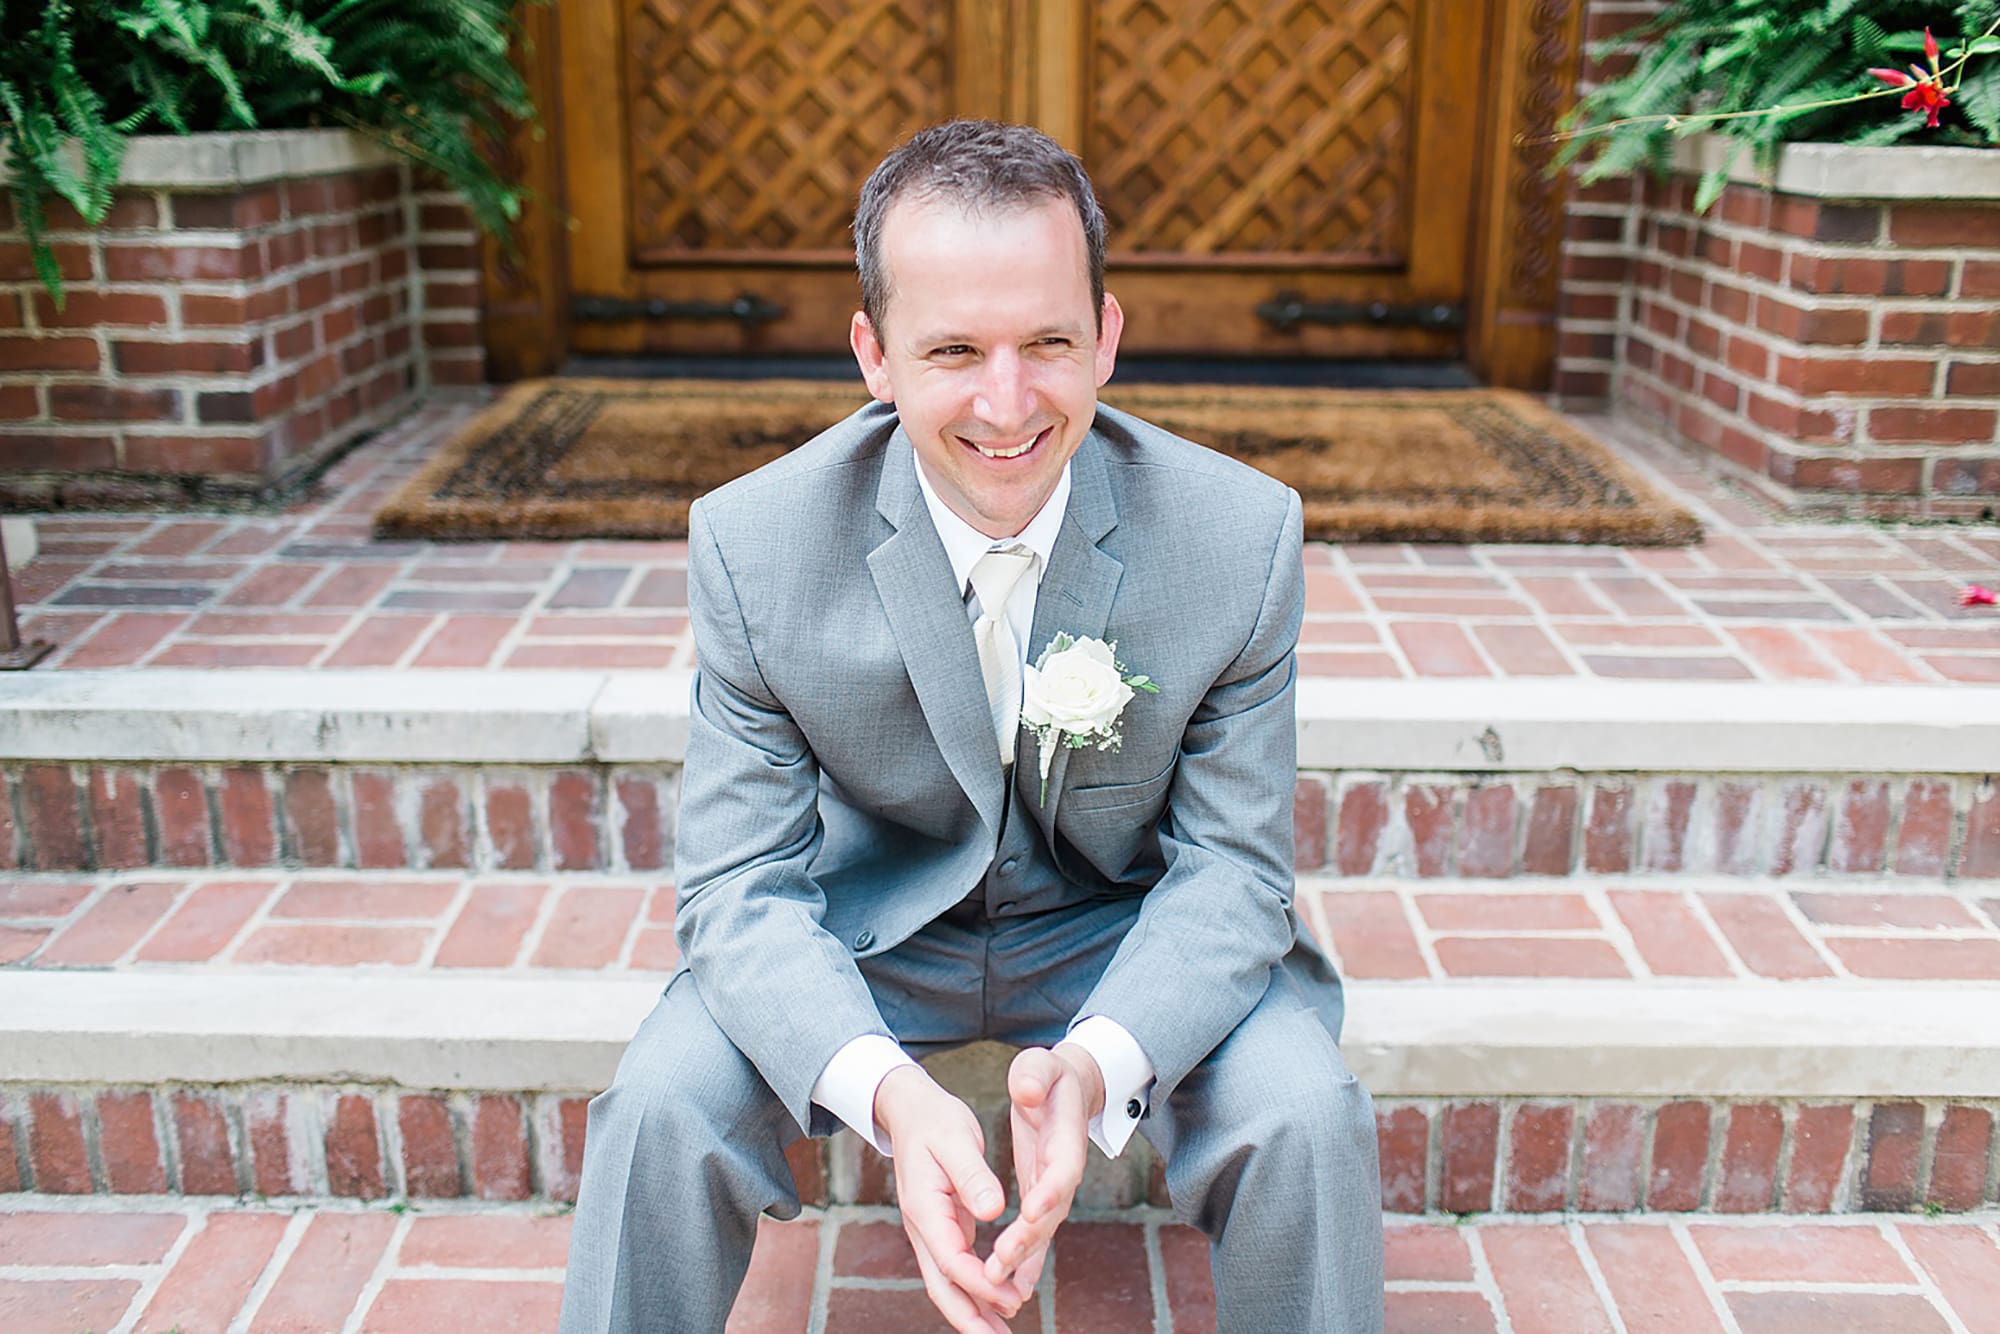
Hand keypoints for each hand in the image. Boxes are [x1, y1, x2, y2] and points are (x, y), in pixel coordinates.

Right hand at [873, 1066, 1021, 1332]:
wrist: (910, 1109)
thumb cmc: (935, 1120)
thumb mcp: (956, 1139)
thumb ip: (973, 1175)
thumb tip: (993, 1210)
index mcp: (924, 1208)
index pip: (952, 1259)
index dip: (980, 1284)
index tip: (1010, 1299)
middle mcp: (923, 1227)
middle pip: (941, 1286)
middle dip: (969, 1318)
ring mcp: (930, 1230)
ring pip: (947, 1283)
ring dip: (972, 1311)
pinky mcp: (942, 1227)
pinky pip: (956, 1268)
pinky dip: (974, 1290)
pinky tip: (996, 1301)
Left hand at [984, 1043, 1101, 1301]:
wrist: (1067, 1089)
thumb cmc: (1048, 1075)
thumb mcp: (1040, 1066)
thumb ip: (1034, 1075)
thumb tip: (1026, 1089)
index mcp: (1066, 1139)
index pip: (1061, 1169)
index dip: (1049, 1191)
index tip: (1029, 1212)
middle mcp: (1064, 1171)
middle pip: (1050, 1211)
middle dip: (1027, 1239)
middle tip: (999, 1264)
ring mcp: (1054, 1188)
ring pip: (1042, 1230)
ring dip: (1022, 1259)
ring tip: (998, 1285)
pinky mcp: (1042, 1197)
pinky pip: (1036, 1234)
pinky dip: (1027, 1260)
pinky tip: (1014, 1287)